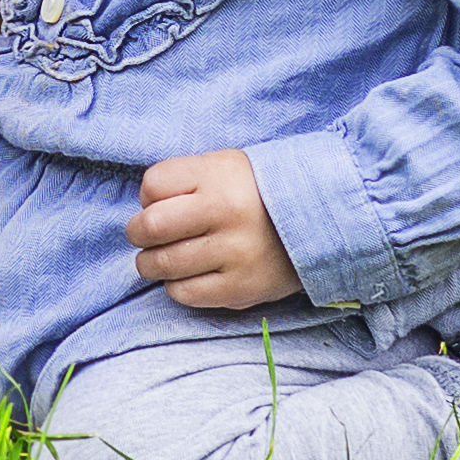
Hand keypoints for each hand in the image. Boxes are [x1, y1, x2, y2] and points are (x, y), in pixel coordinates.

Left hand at [125, 150, 302, 308]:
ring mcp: (235, 254)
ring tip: (160, 258)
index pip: (152, 186)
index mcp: (218, 176)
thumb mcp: (223, 166)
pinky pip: (186, 293)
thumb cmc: (258, 192)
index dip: (147, 196)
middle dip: (138, 233)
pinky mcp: (242, 289)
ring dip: (151, 263)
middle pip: (150, 227)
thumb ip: (183, 180)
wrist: (320, 223)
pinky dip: (175, 286)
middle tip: (144, 236)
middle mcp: (226, 213)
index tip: (158, 202)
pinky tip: (186, 275)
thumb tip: (143, 208)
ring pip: (163, 264)